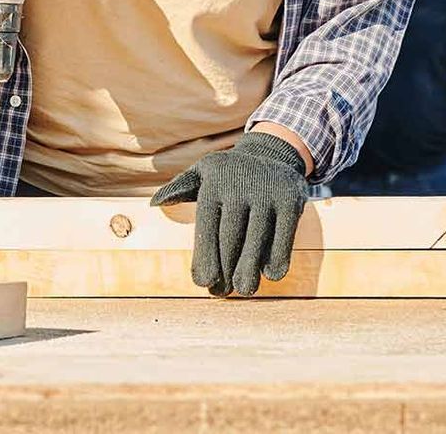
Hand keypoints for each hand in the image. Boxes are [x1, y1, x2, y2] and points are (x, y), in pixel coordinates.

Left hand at [150, 132, 308, 296]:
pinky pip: (284, 235)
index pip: (207, 226)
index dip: (204, 257)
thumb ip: (179, 189)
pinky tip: (270, 274)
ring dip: (250, 269)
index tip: (203, 282)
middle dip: (226, 269)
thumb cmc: (228, 176)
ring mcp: (267, 191)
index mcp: (213, 182)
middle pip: (231, 238)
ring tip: (244, 289)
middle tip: (222, 292)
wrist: (272, 153)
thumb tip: (154, 203)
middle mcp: (239, 185)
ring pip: (257, 239)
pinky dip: (277, 257)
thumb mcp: (203, 174)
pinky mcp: (291, 199)